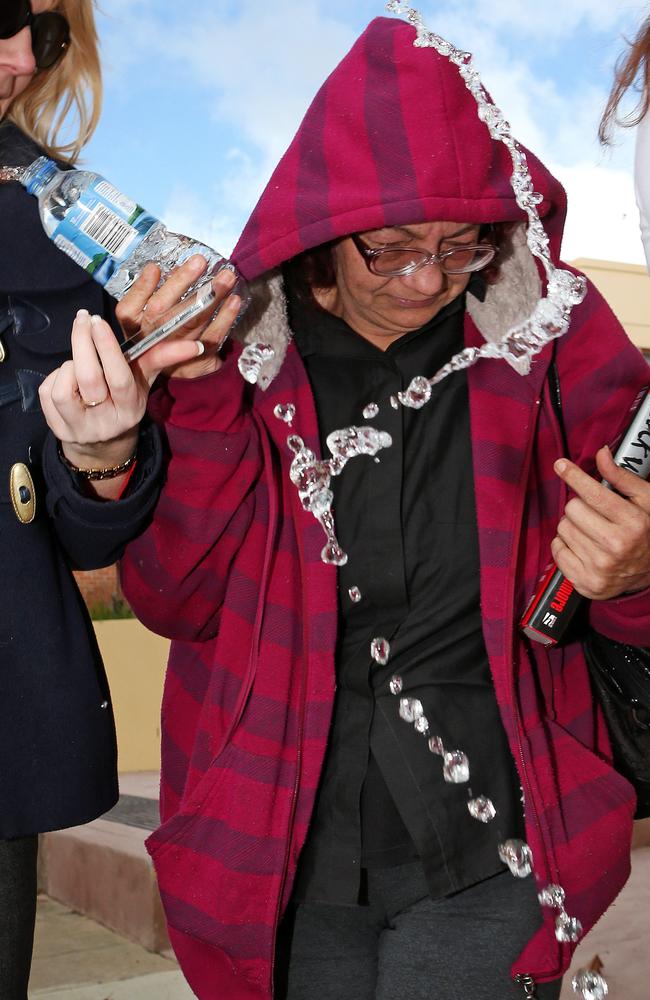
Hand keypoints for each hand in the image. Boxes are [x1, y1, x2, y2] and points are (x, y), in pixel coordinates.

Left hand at [38, 256, 240, 496]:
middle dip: (82, 343)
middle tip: (83, 320)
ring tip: (79, 359)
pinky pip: (47, 393)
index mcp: (131, 409)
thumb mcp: (144, 382)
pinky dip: (55, 377)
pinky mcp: (57, 429)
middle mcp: (106, 423)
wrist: (102, 443)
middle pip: (88, 378)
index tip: (97, 321)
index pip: (119, 378)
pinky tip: (67, 377)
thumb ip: (161, 359)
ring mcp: (79, 429)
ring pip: (64, 388)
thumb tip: (196, 345)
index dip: (107, 348)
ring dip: (68, 366)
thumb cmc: (123, 400)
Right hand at [115, 255, 240, 380]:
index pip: (128, 309)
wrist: (180, 372)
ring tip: (226, 277)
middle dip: (180, 284)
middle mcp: (150, 342)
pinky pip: (212, 337)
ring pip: (191, 322)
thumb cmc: (164, 335)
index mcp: (134, 328)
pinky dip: (225, 318)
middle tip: (200, 261)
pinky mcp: (196, 364)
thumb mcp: (152, 316)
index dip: (141, 289)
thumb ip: (161, 294)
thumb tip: (177, 269)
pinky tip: (234, 301)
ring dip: (211, 297)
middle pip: (161, 312)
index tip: (155, 268)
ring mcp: (173, 356)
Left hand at [551, 446, 649, 598]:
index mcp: (633, 524)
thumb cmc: (648, 531)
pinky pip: (556, 550)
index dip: (574, 476)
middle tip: (595, 513)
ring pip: (562, 529)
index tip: (560, 465)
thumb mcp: (645, 500)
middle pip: (572, 509)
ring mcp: (599, 568)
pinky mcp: (586, 582)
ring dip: (573, 525)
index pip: (593, 494)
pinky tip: (584, 546)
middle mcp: (616, 547)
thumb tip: (602, 453)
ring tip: (592, 531)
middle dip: (580, 506)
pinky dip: (565, 544)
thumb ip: (621, 478)